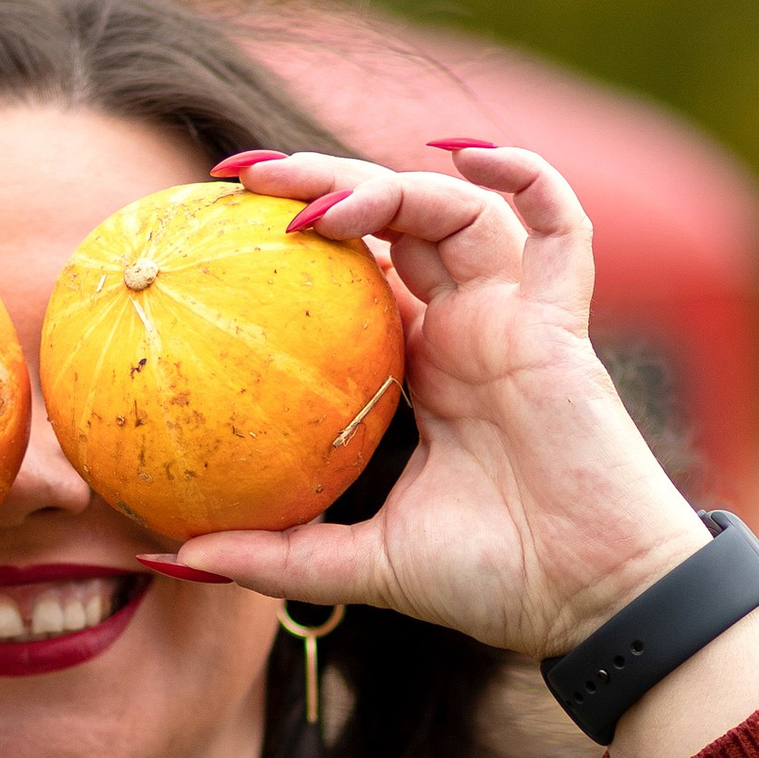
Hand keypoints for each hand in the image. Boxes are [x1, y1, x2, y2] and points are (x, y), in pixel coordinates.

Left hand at [176, 144, 712, 652]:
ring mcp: (514, 317)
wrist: (588, 602)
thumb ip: (276, 555)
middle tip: (240, 177)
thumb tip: (170, 556)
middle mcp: (464, 329)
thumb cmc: (489, 582)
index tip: (214, 223)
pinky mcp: (562, 322)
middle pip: (390, 221)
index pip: (349, 277)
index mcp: (420, 370)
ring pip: (454, 209)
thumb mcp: (362, 564)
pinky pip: (559, 225)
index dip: (293, 239)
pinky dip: (525, 174)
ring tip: (316, 205)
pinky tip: (467, 155)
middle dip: (320, 180)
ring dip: (386, 187)